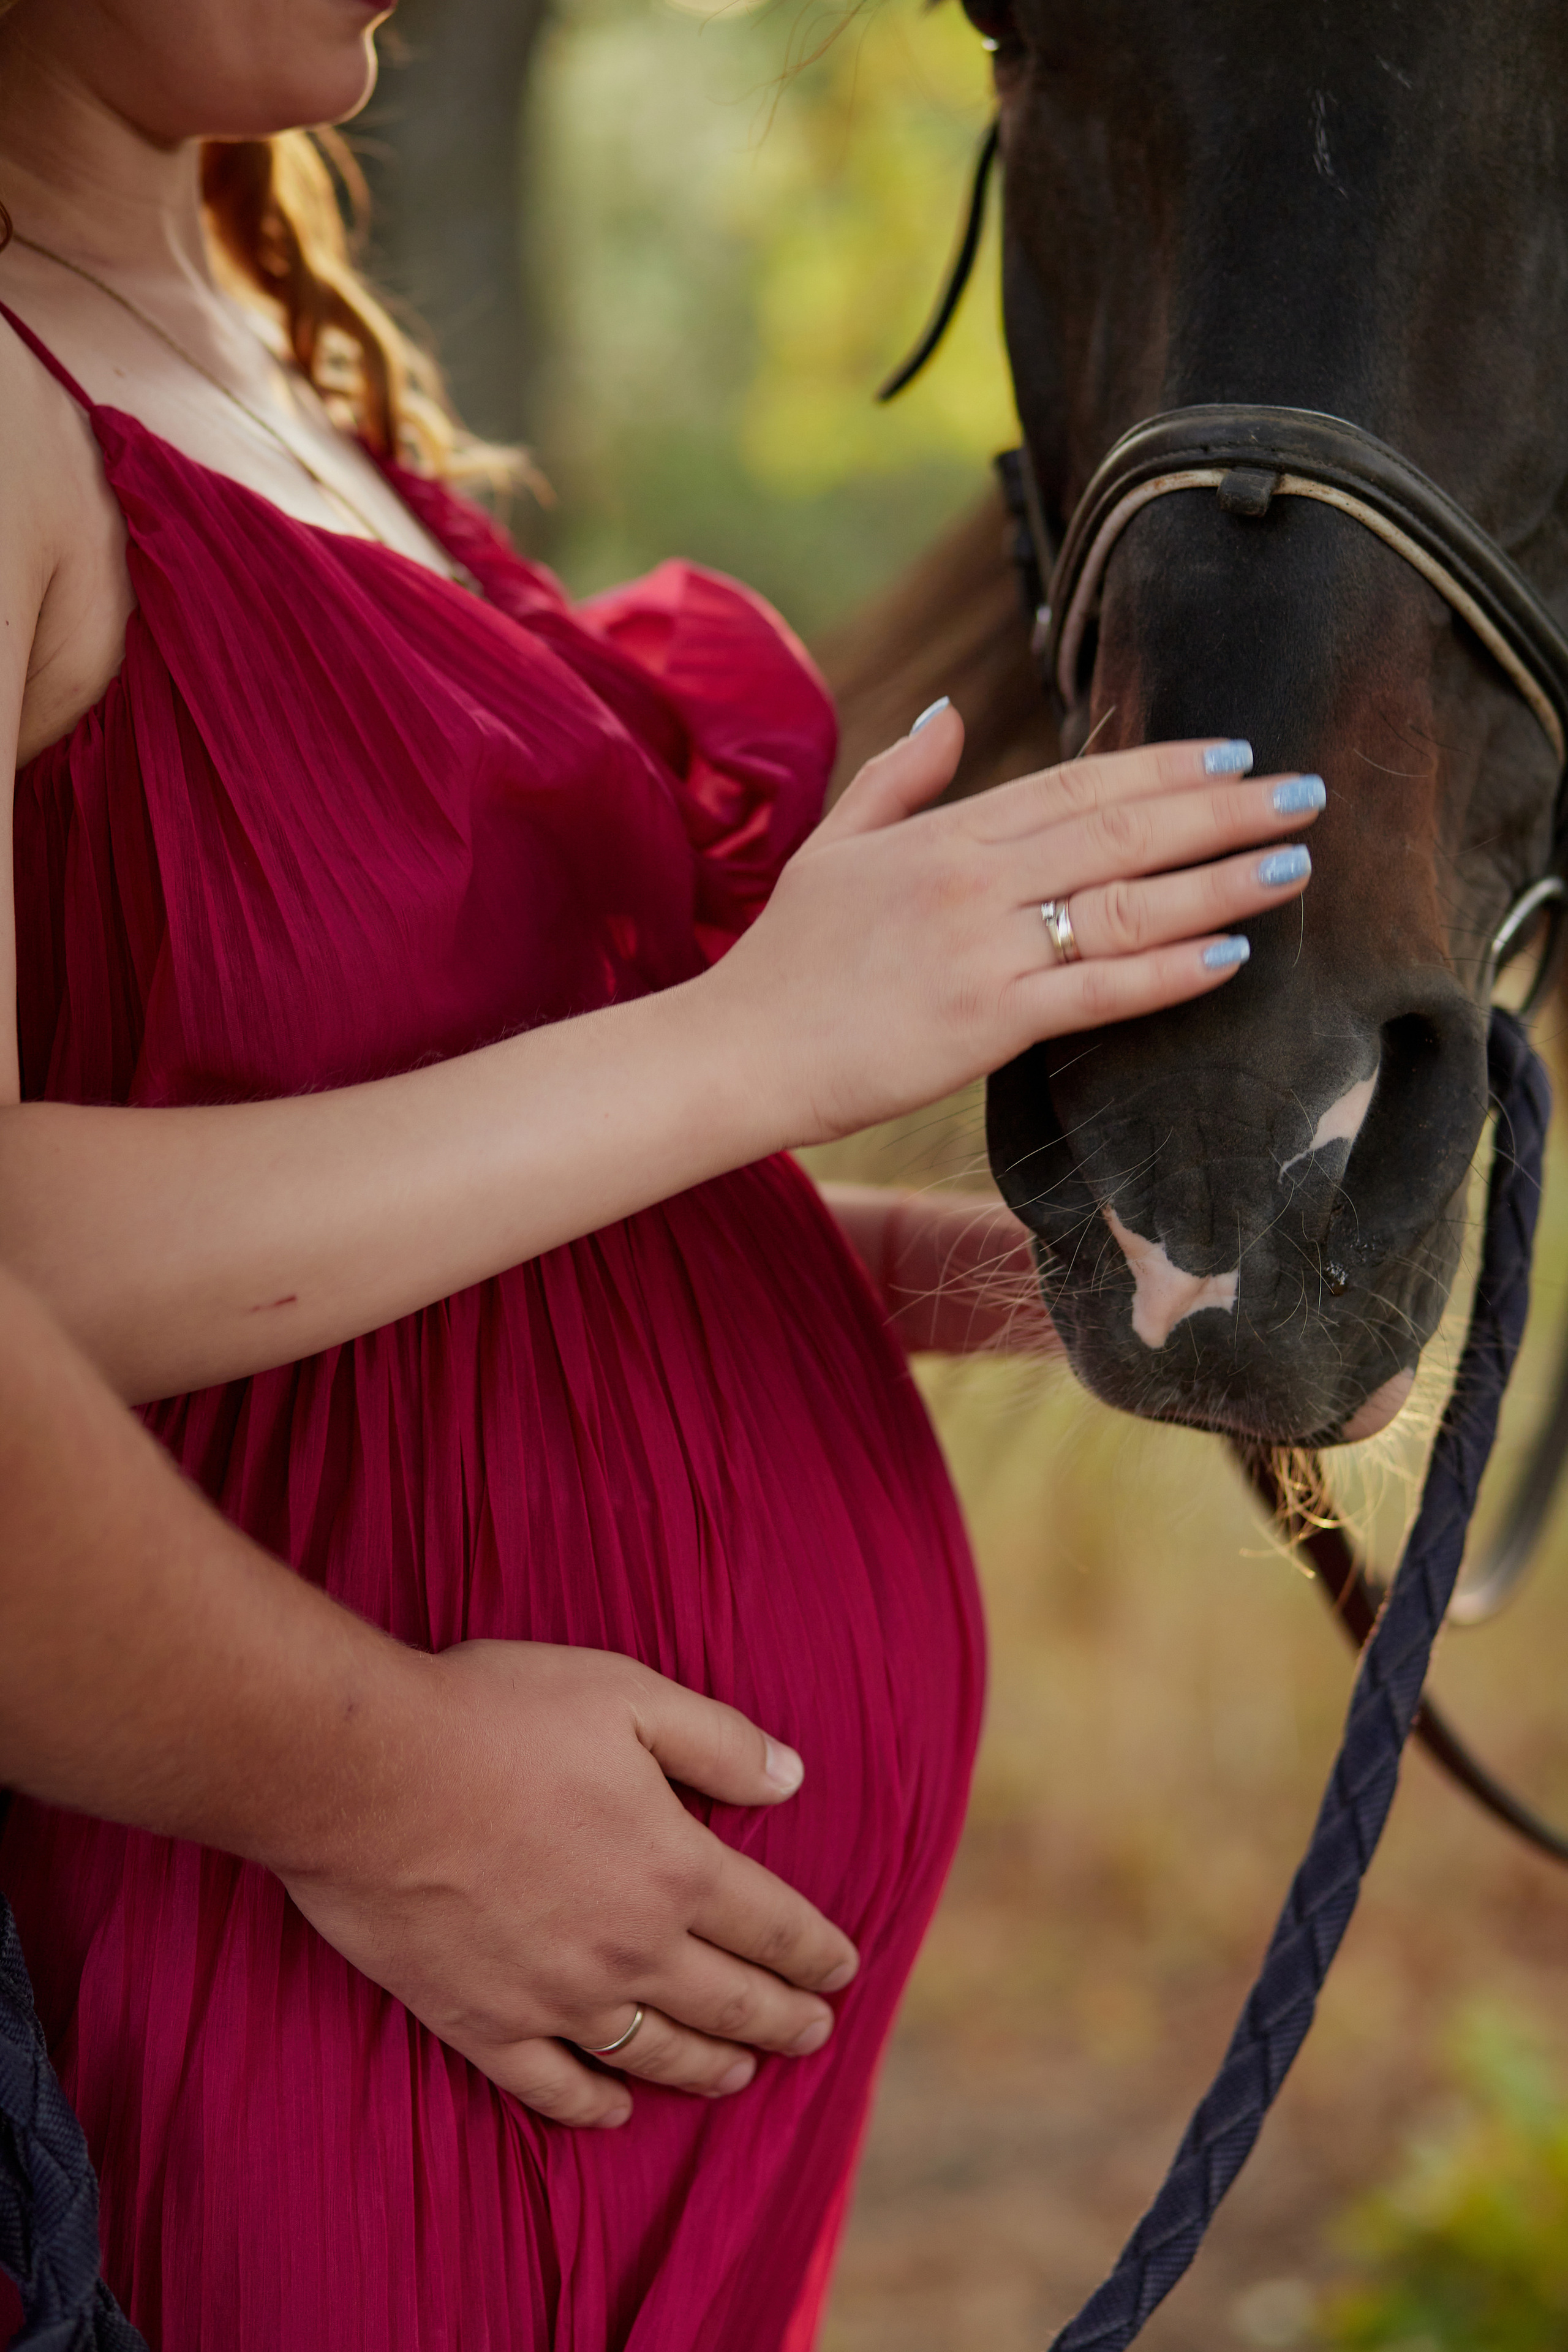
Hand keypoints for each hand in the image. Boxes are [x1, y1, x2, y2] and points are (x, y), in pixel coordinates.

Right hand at [277, 1642, 856, 2128]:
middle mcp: (630, 1949)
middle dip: (784, 2020)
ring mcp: (555, 1998)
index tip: (844, 1970)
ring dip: (709, 2068)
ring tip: (740, 2074)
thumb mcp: (628, 1695)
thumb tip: (794, 1777)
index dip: (816, 1952)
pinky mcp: (481, 2024)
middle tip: (815, 2035)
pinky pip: (553, 2087)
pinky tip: (615, 2110)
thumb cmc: (496, 1717)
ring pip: (656, 2054)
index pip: (773, 1925)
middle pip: (730, 2001)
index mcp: (676, 1868)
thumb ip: (719, 1742)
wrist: (365, 1772)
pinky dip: (593, 2106)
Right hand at [711, 712, 1319, 1144]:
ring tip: (1293, 863)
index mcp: (943, 834)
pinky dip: (1170, 970)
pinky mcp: (984, 1021)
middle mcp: (971, 879)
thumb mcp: (833, 847)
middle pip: (1120, 828)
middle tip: (1304, 792)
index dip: (1162, 764)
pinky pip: (1098, 990)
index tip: (1233, 751)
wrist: (737, 1051)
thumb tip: (948, 709)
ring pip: (1125, 903)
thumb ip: (899, 776)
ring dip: (1220, 880)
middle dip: (1222, 807)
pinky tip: (1232, 954)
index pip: (1074, 783)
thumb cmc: (787, 959)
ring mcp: (980, 948)